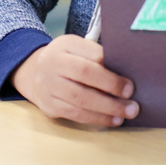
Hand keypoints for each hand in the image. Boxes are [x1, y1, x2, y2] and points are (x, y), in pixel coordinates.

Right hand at [11, 35, 138, 126]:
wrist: (34, 73)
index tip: (129, 83)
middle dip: (111, 88)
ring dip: (107, 109)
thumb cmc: (66, 59)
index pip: (90, 55)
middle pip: (84, 75)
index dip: (110, 69)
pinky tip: (112, 120)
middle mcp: (52, 64)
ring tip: (126, 113)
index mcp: (64, 45)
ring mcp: (48, 86)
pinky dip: (96, 119)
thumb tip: (123, 72)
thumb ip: (96, 55)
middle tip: (131, 100)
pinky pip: (75, 114)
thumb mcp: (77, 48)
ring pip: (80, 99)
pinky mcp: (49, 106)